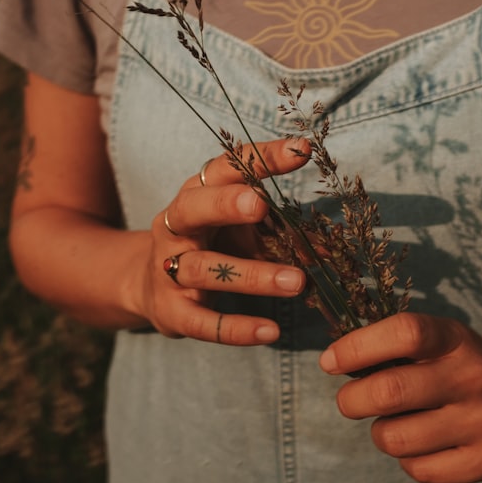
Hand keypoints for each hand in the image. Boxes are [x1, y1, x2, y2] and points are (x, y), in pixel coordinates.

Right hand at [136, 138, 310, 345]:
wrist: (149, 286)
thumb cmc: (211, 247)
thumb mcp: (244, 233)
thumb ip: (285, 234)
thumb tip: (332, 248)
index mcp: (198, 194)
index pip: (226, 168)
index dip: (262, 159)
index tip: (300, 150)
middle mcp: (177, 226)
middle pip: (193, 208)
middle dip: (224, 204)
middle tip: (260, 206)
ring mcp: (169, 268)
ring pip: (203, 268)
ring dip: (251, 275)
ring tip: (297, 282)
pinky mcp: (171, 311)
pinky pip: (201, 321)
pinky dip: (235, 328)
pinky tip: (269, 331)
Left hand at [319, 313, 481, 482]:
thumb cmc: (461, 360)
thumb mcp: (440, 337)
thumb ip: (393, 345)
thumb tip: (334, 362)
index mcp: (457, 340)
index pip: (404, 333)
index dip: (358, 347)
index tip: (331, 361)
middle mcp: (474, 378)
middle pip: (389, 392)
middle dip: (352, 399)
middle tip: (350, 399)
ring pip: (395, 438)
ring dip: (379, 431)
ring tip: (392, 422)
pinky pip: (418, 469)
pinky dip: (406, 458)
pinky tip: (419, 442)